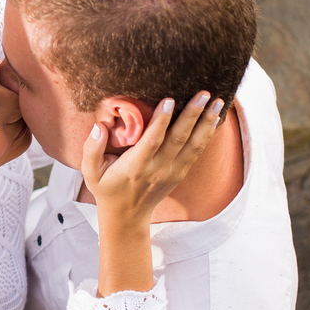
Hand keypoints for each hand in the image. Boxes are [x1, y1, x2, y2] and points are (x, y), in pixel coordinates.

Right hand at [81, 91, 223, 225]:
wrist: (127, 216)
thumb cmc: (107, 188)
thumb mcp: (91, 172)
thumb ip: (92, 148)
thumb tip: (99, 126)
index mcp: (135, 167)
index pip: (152, 141)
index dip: (161, 121)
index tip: (169, 99)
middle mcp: (158, 169)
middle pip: (178, 139)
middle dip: (192, 115)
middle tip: (204, 93)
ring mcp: (172, 172)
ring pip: (194, 145)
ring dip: (207, 123)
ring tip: (218, 102)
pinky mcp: (180, 173)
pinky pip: (197, 152)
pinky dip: (208, 135)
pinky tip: (216, 119)